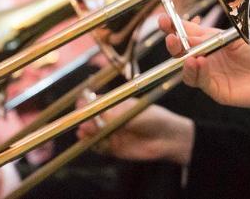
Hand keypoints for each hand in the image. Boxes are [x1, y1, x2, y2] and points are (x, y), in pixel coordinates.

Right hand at [77, 99, 194, 164]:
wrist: (168, 138)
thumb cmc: (153, 119)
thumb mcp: (133, 114)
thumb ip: (113, 117)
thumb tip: (93, 117)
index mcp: (114, 105)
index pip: (95, 102)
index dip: (86, 103)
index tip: (81, 105)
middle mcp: (110, 118)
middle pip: (90, 118)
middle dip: (85, 120)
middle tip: (84, 122)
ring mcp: (110, 133)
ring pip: (92, 134)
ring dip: (87, 133)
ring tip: (85, 133)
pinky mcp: (113, 148)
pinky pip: (99, 148)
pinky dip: (94, 146)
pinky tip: (93, 143)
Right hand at [160, 14, 249, 107]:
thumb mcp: (235, 37)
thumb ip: (210, 36)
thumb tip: (187, 33)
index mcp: (212, 40)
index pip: (187, 32)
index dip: (173, 26)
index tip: (162, 20)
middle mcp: (207, 57)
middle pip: (182, 52)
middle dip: (174, 44)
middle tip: (171, 38)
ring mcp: (210, 74)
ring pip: (186, 69)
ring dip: (183, 60)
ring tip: (188, 54)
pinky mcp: (215, 90)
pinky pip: (199, 81)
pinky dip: (196, 71)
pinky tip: (199, 62)